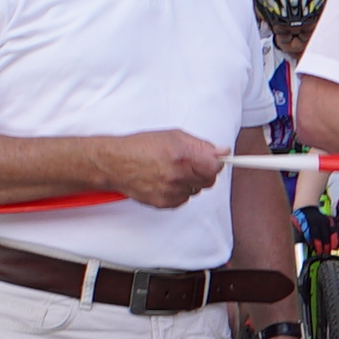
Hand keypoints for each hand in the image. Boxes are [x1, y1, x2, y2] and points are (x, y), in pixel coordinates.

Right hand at [97, 129, 231, 209]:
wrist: (115, 163)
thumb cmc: (140, 146)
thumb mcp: (173, 136)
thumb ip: (201, 145)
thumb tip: (222, 151)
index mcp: (182, 155)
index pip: (215, 167)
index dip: (215, 163)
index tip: (212, 160)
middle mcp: (177, 175)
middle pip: (208, 180)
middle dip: (203, 172)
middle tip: (188, 163)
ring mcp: (170, 191)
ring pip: (196, 190)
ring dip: (190, 182)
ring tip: (172, 171)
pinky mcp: (164, 203)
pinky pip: (183, 199)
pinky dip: (179, 191)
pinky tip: (165, 181)